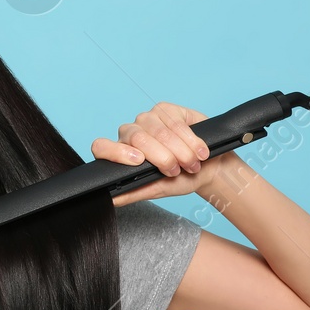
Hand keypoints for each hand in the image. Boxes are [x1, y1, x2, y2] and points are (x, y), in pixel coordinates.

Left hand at [90, 101, 228, 204]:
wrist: (207, 168)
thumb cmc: (180, 178)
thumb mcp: (158, 189)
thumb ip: (134, 192)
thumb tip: (111, 200)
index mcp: (121, 152)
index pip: (102, 147)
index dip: (116, 152)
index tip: (138, 161)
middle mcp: (131, 132)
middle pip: (137, 138)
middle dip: (162, 157)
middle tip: (176, 170)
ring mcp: (147, 118)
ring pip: (159, 131)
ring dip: (180, 151)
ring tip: (192, 164)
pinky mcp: (166, 109)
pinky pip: (176, 123)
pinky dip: (191, 140)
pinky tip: (199, 151)